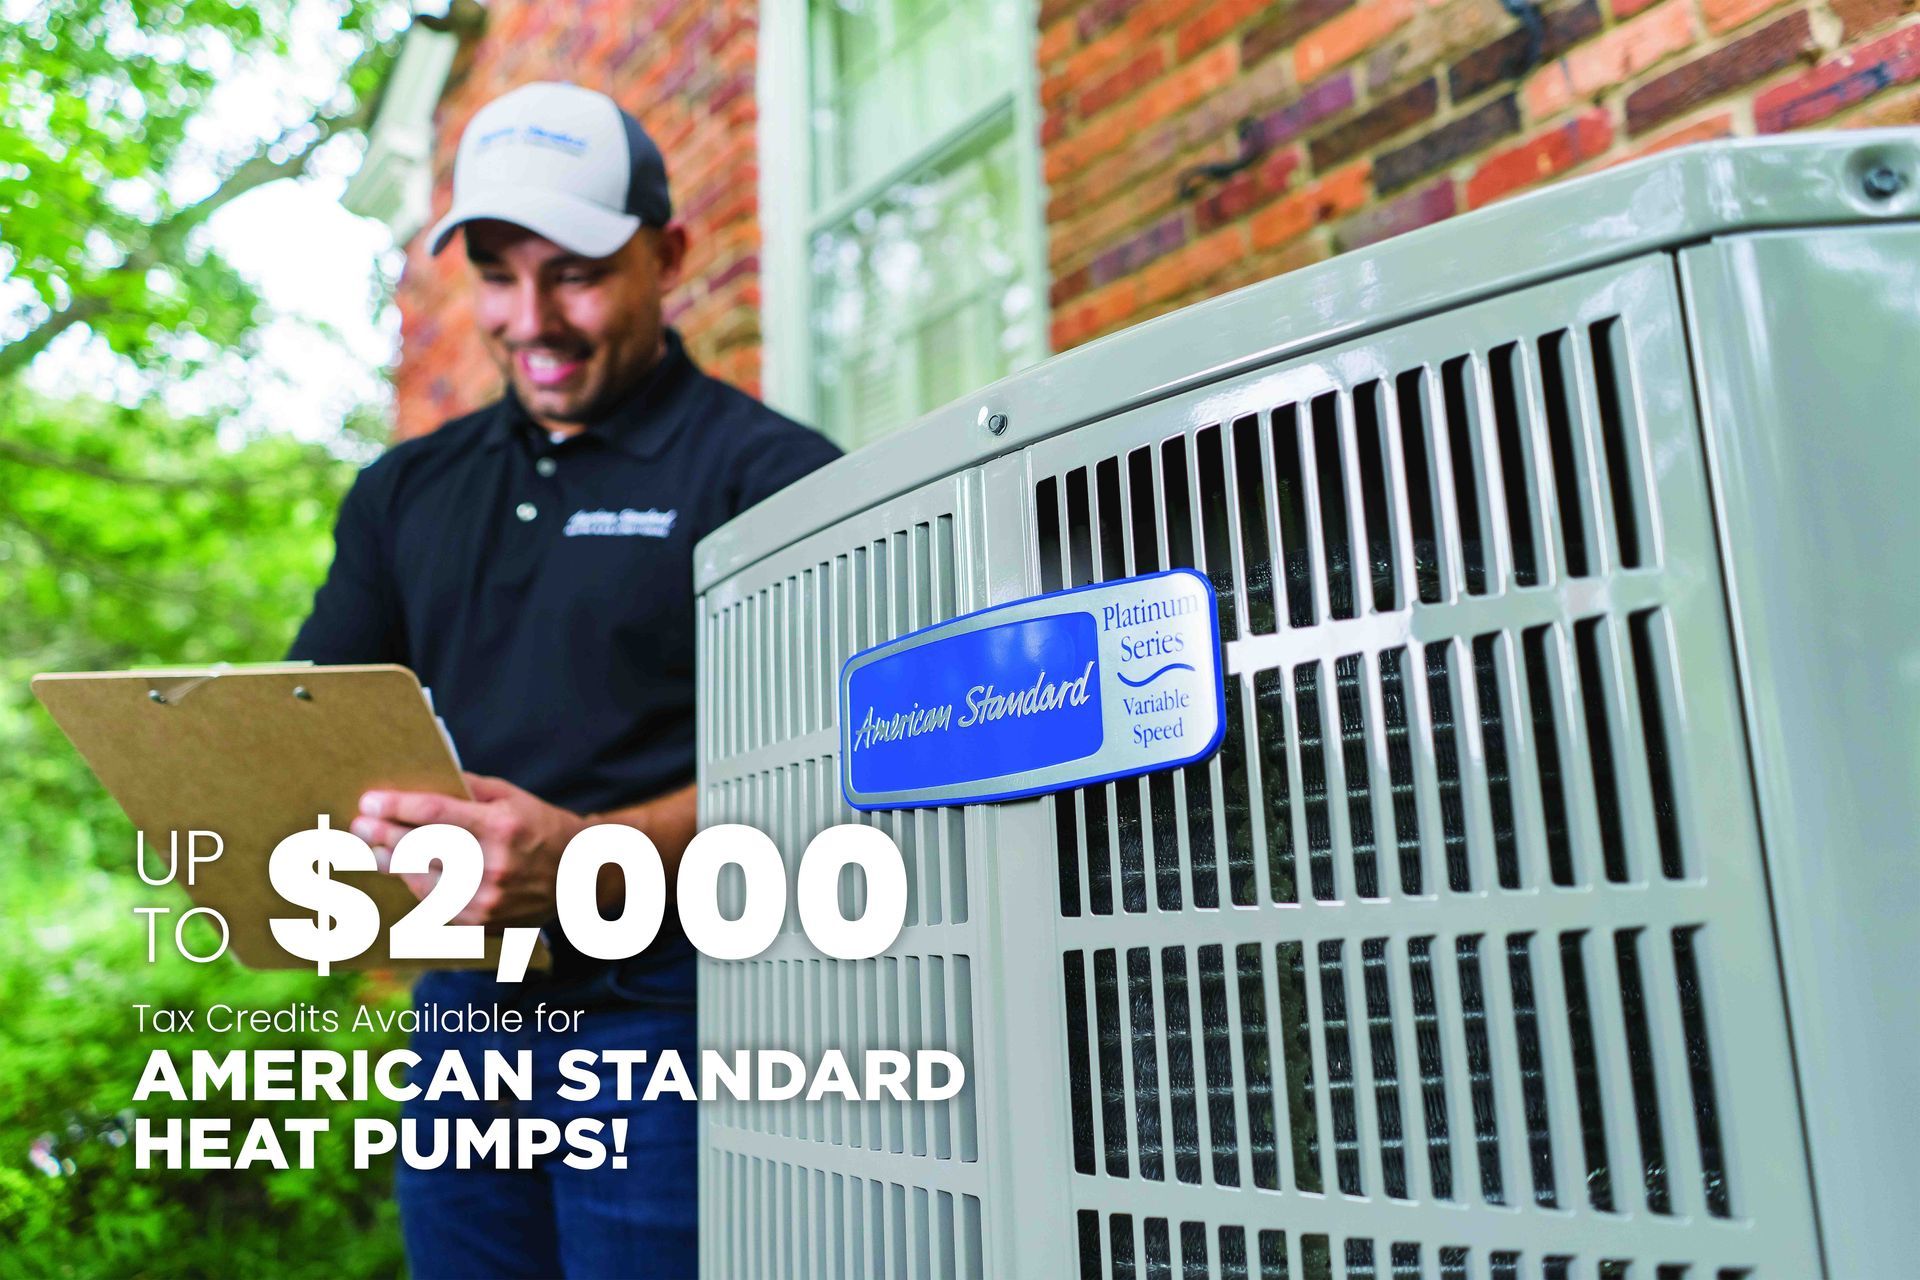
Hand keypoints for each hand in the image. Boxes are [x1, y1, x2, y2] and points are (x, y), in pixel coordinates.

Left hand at [352, 772, 589, 927]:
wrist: (581, 877)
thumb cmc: (542, 828)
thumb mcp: (512, 797)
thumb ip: (468, 789)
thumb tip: (421, 783)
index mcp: (501, 827)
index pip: (435, 815)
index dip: (397, 807)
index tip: (369, 801)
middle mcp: (492, 866)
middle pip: (421, 849)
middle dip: (383, 835)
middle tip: (358, 825)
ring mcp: (485, 900)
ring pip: (421, 880)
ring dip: (390, 862)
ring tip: (371, 850)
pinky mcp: (481, 923)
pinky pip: (435, 904)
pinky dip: (416, 885)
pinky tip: (402, 872)